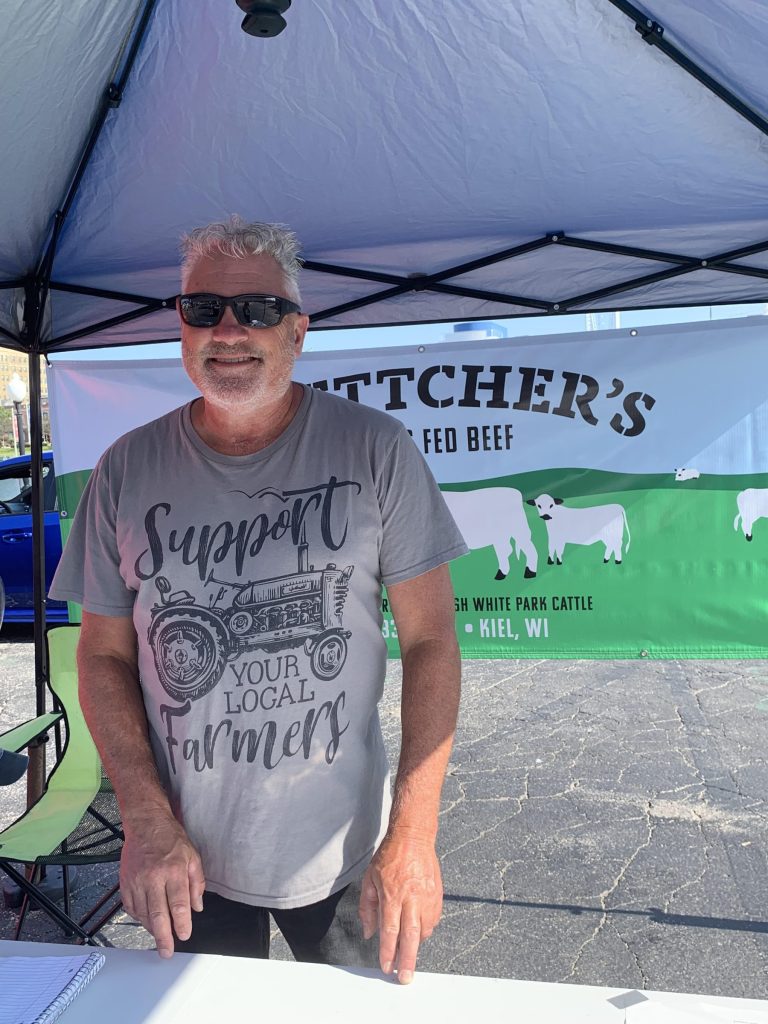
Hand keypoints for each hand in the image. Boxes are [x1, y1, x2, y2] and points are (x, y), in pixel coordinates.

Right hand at [119, 812, 204, 957]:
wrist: (146, 824)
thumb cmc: (171, 839)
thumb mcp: (192, 856)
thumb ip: (197, 882)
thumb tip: (197, 907)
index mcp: (173, 870)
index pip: (178, 904)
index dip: (182, 923)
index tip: (184, 935)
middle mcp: (154, 877)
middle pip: (158, 914)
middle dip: (164, 937)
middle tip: (167, 952)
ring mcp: (137, 881)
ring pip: (144, 914)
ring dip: (152, 929)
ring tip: (160, 938)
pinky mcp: (125, 883)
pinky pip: (132, 908)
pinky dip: (140, 918)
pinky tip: (147, 922)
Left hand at [358, 827, 442, 983]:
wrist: (413, 837)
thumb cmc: (389, 857)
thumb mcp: (370, 879)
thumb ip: (368, 907)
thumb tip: (369, 932)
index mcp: (392, 894)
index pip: (389, 930)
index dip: (387, 951)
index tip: (386, 966)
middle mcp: (411, 898)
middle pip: (410, 936)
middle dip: (407, 960)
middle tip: (404, 978)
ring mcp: (427, 896)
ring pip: (424, 929)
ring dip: (416, 944)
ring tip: (408, 952)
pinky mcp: (437, 894)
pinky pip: (433, 919)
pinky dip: (426, 929)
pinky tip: (419, 931)